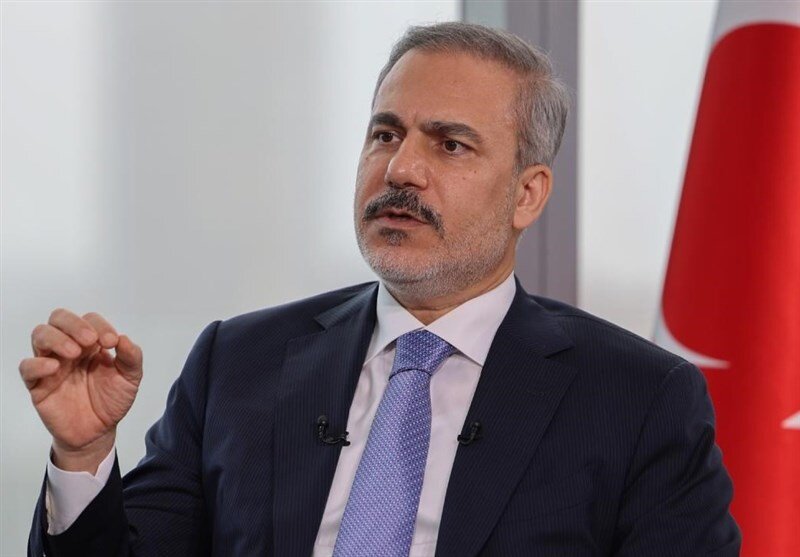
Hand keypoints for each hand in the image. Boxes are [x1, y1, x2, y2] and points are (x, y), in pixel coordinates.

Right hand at [19, 309, 142, 471]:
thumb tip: (123, 338)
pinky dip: (37, 363)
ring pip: (40, 335)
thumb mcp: (130, 378)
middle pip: (59, 318)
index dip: (99, 325)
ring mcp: (51, 364)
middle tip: (90, 340)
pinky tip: (54, 368)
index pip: (89, 319)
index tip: (111, 342)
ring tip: (74, 352)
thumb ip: (131, 357)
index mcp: (91, 343)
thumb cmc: (112, 400)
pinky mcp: (38, 384)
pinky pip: (27, 367)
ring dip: (56, 338)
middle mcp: (69, 348)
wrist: (98, 432)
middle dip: (74, 324)